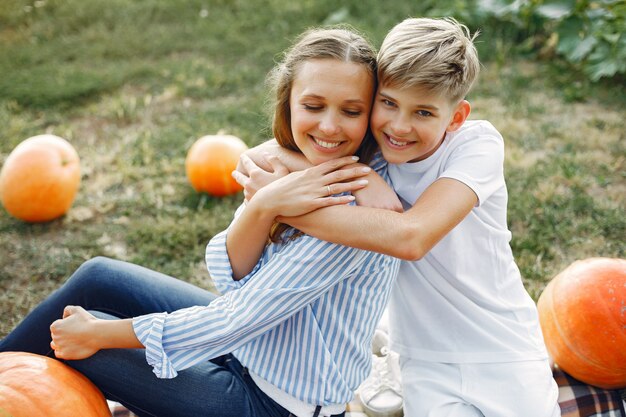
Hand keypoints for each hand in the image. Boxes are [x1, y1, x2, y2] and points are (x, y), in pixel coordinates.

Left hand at [50, 306, 99, 359]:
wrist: (97, 334)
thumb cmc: (87, 321)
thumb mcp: (77, 309)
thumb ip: (67, 310)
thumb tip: (64, 316)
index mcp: (55, 326)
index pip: (57, 326)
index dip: (66, 325)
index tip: (75, 325)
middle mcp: (55, 337)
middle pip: (56, 336)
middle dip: (63, 334)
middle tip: (76, 332)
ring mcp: (59, 347)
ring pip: (55, 345)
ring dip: (61, 343)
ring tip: (73, 340)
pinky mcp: (65, 355)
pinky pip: (59, 353)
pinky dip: (63, 351)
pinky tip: (72, 346)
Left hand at [233, 153, 289, 200]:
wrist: (281, 207)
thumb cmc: (284, 188)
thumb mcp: (283, 171)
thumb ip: (274, 161)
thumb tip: (265, 153)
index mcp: (256, 174)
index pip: (247, 163)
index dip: (244, 158)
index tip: (242, 156)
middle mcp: (249, 184)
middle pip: (239, 177)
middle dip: (236, 174)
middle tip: (234, 173)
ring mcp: (248, 195)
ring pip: (244, 189)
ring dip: (245, 187)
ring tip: (248, 186)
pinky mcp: (249, 204)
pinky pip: (247, 199)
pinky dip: (249, 197)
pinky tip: (253, 198)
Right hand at [249, 156, 372, 217]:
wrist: (269, 199)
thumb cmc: (278, 188)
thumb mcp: (288, 175)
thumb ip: (300, 172)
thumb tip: (303, 168)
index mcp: (310, 173)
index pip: (331, 164)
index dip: (345, 161)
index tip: (356, 159)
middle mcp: (314, 180)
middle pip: (338, 174)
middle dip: (355, 171)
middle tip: (369, 169)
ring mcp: (314, 192)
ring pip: (337, 187)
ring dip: (353, 184)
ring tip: (366, 183)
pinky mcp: (311, 204)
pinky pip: (329, 201)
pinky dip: (341, 200)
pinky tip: (352, 199)